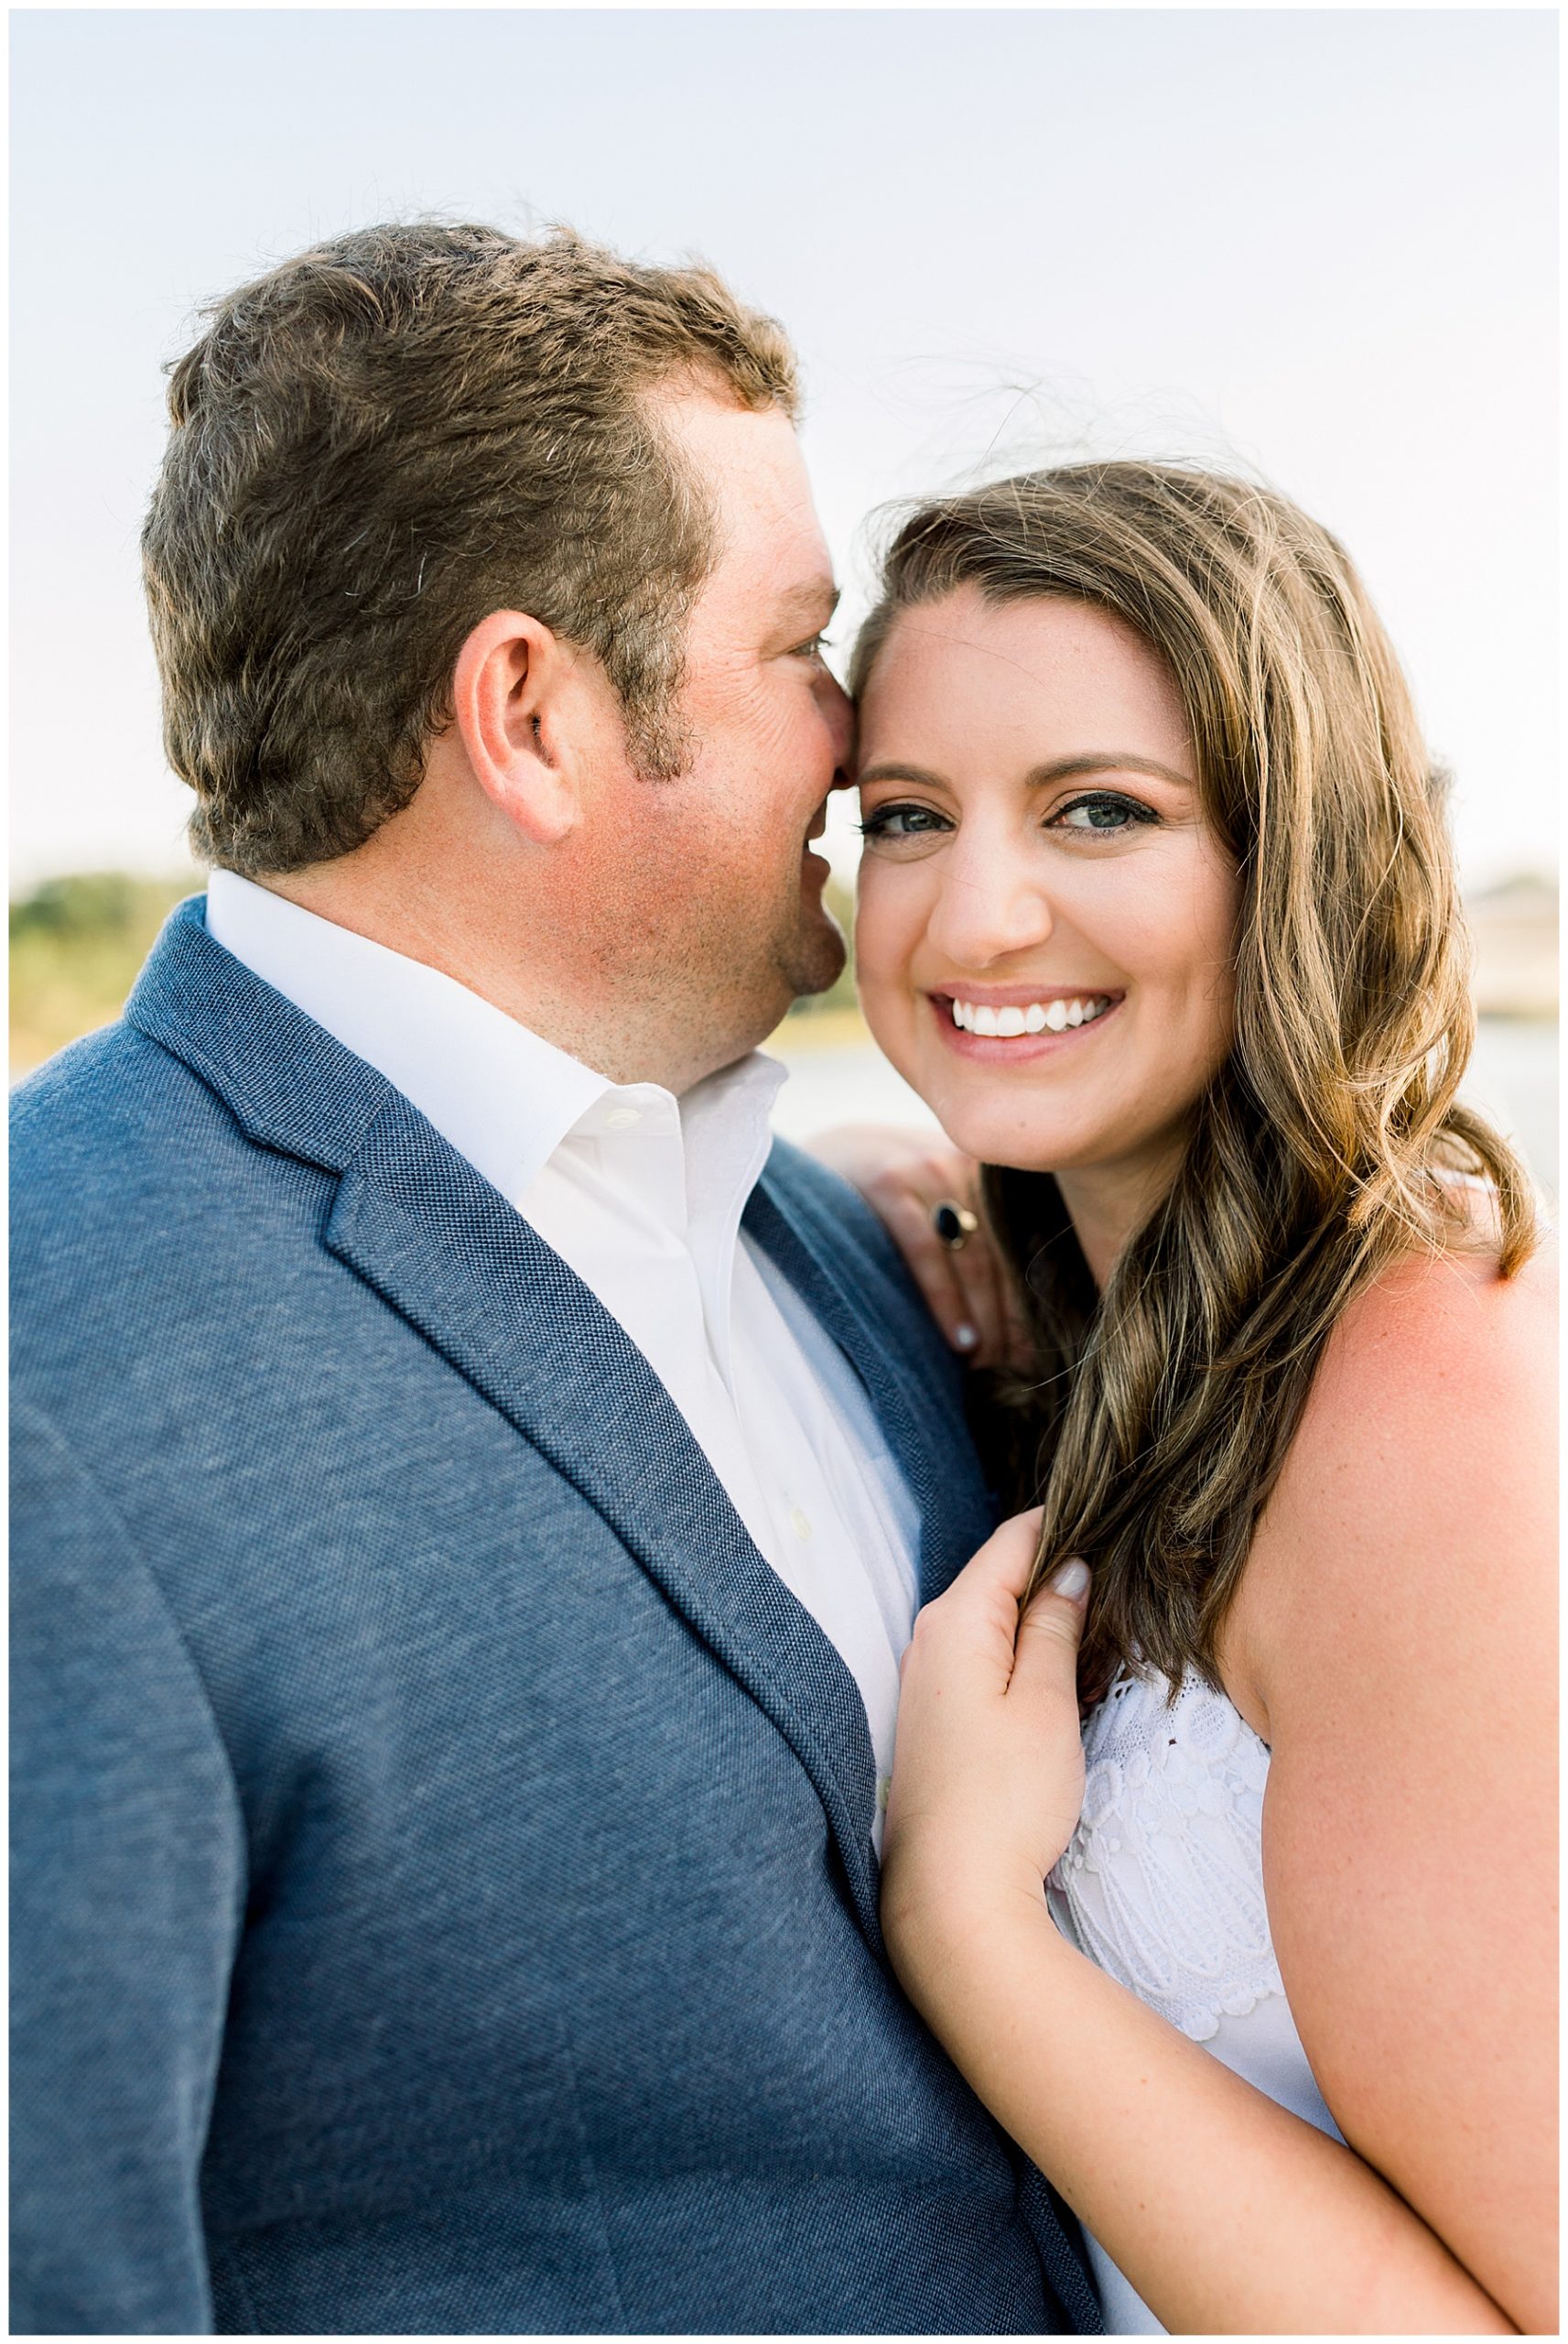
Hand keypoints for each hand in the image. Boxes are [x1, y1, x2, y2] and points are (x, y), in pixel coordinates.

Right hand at [806, 1123, 1029, 1367]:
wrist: (827, 1156)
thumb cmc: (893, 1195)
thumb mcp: (941, 1198)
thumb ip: (979, 1233)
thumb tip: (1022, 1316)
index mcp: (988, 1172)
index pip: (1020, 1249)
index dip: (1027, 1304)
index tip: (1032, 1353)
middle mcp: (966, 1165)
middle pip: (1001, 1256)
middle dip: (1008, 1319)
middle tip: (1012, 1367)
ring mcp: (928, 1169)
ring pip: (972, 1258)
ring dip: (984, 1318)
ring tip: (988, 1363)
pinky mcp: (888, 1183)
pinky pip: (927, 1252)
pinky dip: (946, 1299)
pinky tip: (960, 1339)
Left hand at [881, 1512, 1089, 1976]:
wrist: (950, 1898)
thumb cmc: (1004, 1801)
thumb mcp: (1044, 1704)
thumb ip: (1052, 1627)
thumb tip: (1067, 1572)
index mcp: (954, 1618)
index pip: (1014, 1539)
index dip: (1068, 1522)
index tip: (1119, 1515)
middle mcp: (927, 1636)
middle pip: (1000, 1574)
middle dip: (1059, 1566)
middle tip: (1126, 1567)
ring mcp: (925, 1678)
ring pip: (992, 1617)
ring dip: (1042, 1612)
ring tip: (1106, 1612)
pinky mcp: (933, 1716)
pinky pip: (981, 1657)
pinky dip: (1021, 1650)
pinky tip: (1060, 1664)